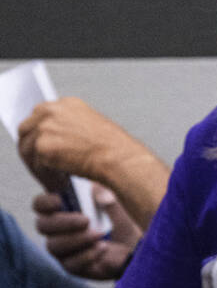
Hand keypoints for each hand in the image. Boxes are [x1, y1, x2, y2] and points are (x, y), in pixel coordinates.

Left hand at [17, 97, 146, 190]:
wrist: (120, 159)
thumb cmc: (115, 148)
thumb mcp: (92, 128)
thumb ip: (71, 128)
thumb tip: (57, 140)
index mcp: (66, 104)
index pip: (39, 116)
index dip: (39, 134)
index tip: (42, 148)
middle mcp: (52, 111)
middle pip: (26, 130)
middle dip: (31, 149)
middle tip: (41, 167)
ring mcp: (45, 128)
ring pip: (27, 149)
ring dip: (37, 166)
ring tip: (53, 179)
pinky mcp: (42, 147)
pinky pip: (35, 165)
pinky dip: (45, 177)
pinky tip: (60, 183)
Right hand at [33, 185, 140, 279]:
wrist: (133, 252)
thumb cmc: (120, 227)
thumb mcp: (118, 211)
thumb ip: (107, 199)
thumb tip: (96, 190)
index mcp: (63, 211)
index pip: (40, 205)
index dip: (44, 202)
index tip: (60, 200)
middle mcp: (57, 231)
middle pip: (43, 225)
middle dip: (63, 222)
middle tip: (86, 220)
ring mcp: (62, 250)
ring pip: (54, 245)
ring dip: (78, 239)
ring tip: (100, 234)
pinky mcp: (71, 266)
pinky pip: (70, 263)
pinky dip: (87, 254)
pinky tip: (103, 248)